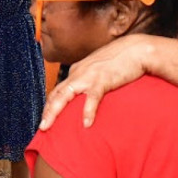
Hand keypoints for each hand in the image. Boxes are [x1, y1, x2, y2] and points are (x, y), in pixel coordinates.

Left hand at [39, 34, 153, 129]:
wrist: (136, 49)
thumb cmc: (120, 61)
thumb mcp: (100, 70)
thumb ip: (91, 82)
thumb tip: (87, 97)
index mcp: (77, 71)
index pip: (58, 90)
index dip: (49, 105)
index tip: (45, 119)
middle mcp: (78, 72)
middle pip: (56, 93)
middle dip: (46, 111)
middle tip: (41, 127)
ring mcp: (89, 76)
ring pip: (65, 95)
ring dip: (54, 111)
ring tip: (48, 125)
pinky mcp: (103, 79)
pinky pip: (92, 97)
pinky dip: (87, 111)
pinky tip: (86, 123)